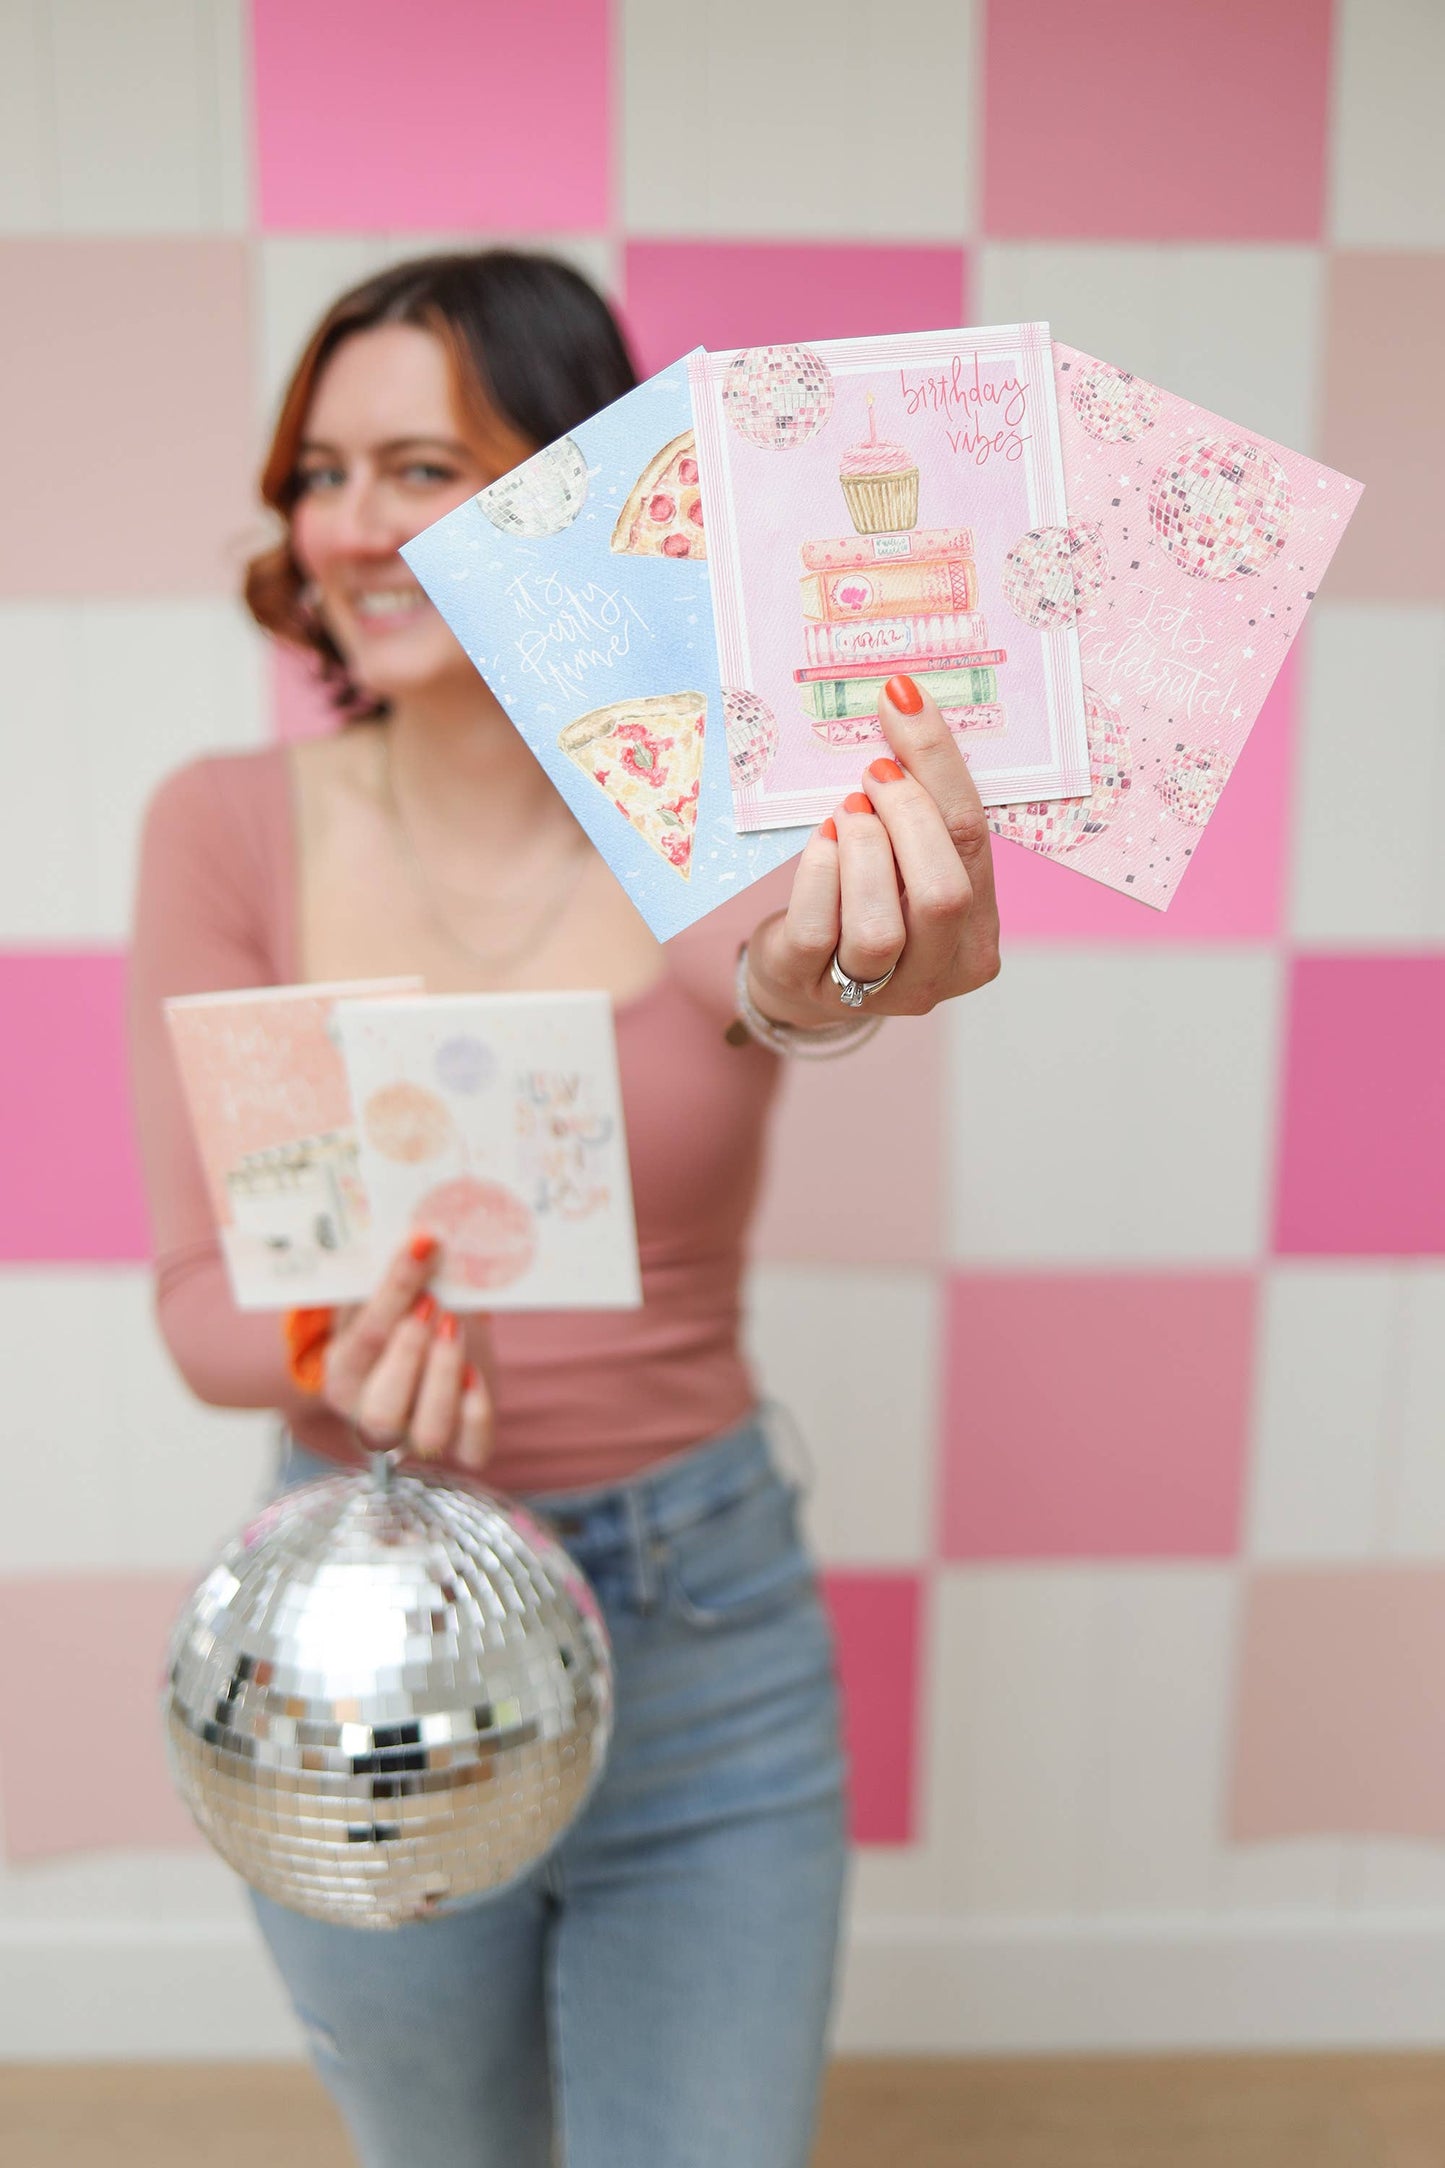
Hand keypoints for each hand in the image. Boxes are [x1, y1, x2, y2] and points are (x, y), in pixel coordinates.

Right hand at [322, 1232, 494, 1472]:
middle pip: (383, 1408)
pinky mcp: (463, 1442)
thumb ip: (386, 1272)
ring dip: (444, 1379)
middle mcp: (371, 1412)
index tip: (422, 1245)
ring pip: (428, 1433)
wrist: (418, 1346)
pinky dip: (478, 1416)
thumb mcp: (376, 1292)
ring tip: (454, 1329)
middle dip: (410, 1353)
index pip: (366, 1337)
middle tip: (433, 1305)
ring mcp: (416, 1433)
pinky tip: (475, 1376)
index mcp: (342, 1373)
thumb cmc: (395, 1313)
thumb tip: (418, 1229)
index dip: (395, 1289)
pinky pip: (473, 1450)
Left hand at [745, 674, 1001, 1027]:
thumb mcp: (904, 862)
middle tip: (873, 773)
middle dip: (907, 816)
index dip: (939, 765)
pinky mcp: (814, 989)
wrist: (799, 973)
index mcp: (979, 932)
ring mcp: (880, 992)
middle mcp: (941, 971)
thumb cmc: (862, 901)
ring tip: (846, 814)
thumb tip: (904, 706)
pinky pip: (819, 934)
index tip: (904, 704)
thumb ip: (918, 813)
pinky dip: (819, 877)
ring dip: (863, 852)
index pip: (973, 839)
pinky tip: (822, 843)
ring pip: (881, 927)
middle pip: (943, 893)